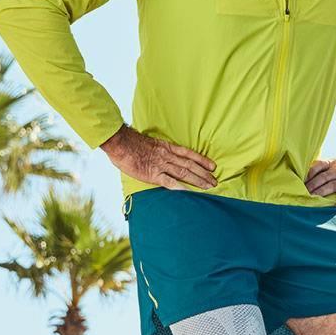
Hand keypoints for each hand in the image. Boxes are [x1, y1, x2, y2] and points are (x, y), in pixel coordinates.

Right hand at [100, 124, 217, 190]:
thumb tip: (164, 157)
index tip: (213, 166)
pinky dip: (180, 187)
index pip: (189, 154)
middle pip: (190, 165)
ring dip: (198, 180)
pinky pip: (169, 181)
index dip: (202, 160)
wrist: (120, 143)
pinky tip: (189, 192)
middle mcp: (167, 156)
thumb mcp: (149, 144)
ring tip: (209, 187)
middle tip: (215, 180)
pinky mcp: (152, 174)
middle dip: (204, 173)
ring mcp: (160, 165)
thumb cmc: (131, 143)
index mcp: (166, 147)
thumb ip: (158, 151)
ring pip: (184, 173)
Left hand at [305, 157, 335, 206]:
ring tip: (309, 201)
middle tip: (300, 194)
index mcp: (331, 164)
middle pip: (321, 178)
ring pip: (330, 187)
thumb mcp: (334, 165)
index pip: (317, 167)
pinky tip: (333, 211)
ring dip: (318, 194)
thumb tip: (304, 179)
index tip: (299, 182)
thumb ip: (322, 170)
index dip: (307, 175)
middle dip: (310, 187)